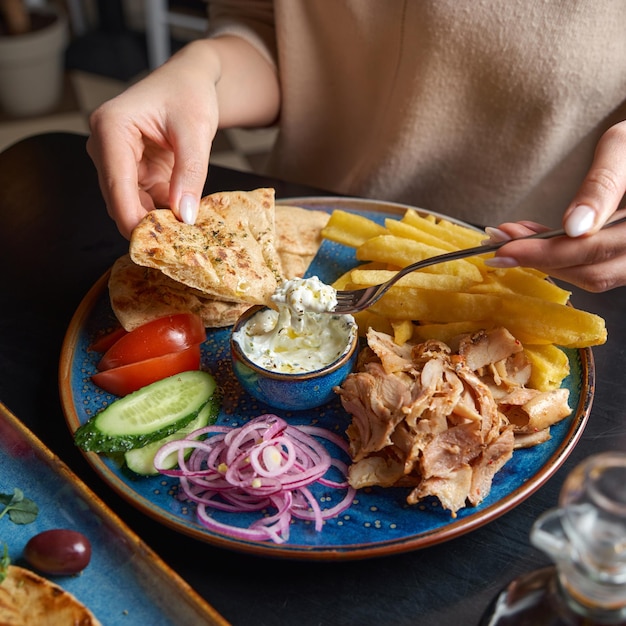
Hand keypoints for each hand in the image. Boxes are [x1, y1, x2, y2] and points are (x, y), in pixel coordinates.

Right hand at [86, 43, 219, 238]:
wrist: (190, 82)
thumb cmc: (189, 94)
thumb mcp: (196, 130)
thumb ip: (190, 173)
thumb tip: (184, 216)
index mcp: (111, 127)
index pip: (116, 185)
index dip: (132, 219)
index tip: (154, 245)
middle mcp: (105, 146)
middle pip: (118, 200)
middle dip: (145, 225)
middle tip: (178, 247)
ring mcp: (116, 161)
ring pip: (130, 205)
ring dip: (155, 222)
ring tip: (186, 236)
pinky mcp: (131, 172)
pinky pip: (143, 202)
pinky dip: (162, 213)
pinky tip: (184, 221)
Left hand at [485, 121, 625, 291]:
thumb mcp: (624, 146)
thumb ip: (601, 185)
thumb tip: (574, 227)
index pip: (594, 251)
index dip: (545, 253)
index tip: (504, 247)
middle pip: (592, 273)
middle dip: (538, 259)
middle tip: (498, 240)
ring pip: (593, 275)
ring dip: (547, 260)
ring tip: (513, 236)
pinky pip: (597, 265)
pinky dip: (563, 256)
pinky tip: (536, 238)